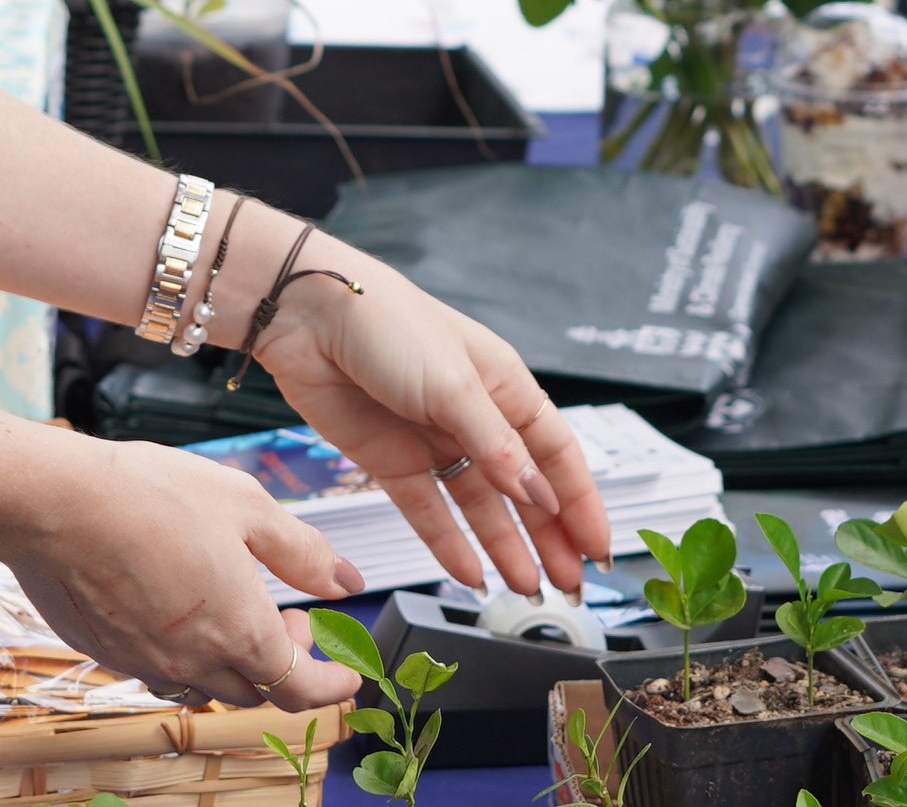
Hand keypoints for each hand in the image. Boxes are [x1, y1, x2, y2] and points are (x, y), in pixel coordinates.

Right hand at [0, 433, 366, 709]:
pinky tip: (178, 604)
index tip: (345, 678)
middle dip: (284, 664)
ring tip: (233, 608)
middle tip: (288, 618)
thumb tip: (345, 581)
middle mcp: (192, 661)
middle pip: (255, 691)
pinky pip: (157, 669)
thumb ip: (303, 552)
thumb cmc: (152, 496)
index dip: (330, 687)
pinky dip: (183, 651)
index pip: (299, 689)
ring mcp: (144, 663)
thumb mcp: (248, 507)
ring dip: (233, 661)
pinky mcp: (106, 653)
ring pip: (204, 684)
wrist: (55, 503)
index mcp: (239, 631)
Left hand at [247, 231, 606, 600]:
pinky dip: (449, 545)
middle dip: (549, 537)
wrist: (308, 316)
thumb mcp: (454, 385)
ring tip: (527, 590)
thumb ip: (496, 447)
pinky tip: (471, 575)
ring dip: (505, 547)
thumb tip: (539, 496)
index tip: (598, 549)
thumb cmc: (388, 323)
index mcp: (504, 385)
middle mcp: (474, 416)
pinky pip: (428, 513)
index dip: (580, 502)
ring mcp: (433, 442)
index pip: (557, 454)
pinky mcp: (391, 462)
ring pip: (480, 507)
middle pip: (523, 488)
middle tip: (568, 587)